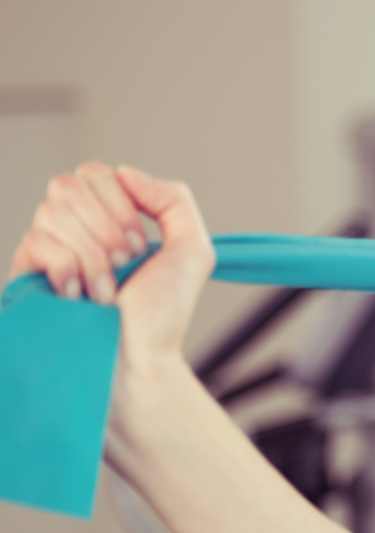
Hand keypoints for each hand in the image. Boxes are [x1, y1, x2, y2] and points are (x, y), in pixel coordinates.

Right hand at [8, 162, 214, 367]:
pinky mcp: (25, 274)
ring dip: (93, 255)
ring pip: (51, 213)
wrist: (138, 360)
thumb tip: (124, 172)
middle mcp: (72, 229)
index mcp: (106, 218)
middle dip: (108, 227)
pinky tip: (80, 295)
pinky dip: (69, 269)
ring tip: (107, 288)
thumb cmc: (162, 314)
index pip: (94, 173)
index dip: (120, 204)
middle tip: (126, 264)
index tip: (141, 245)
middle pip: (68, 185)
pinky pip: (36, 243)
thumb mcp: (192, 248)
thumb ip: (172, 198)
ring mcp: (45, 250)